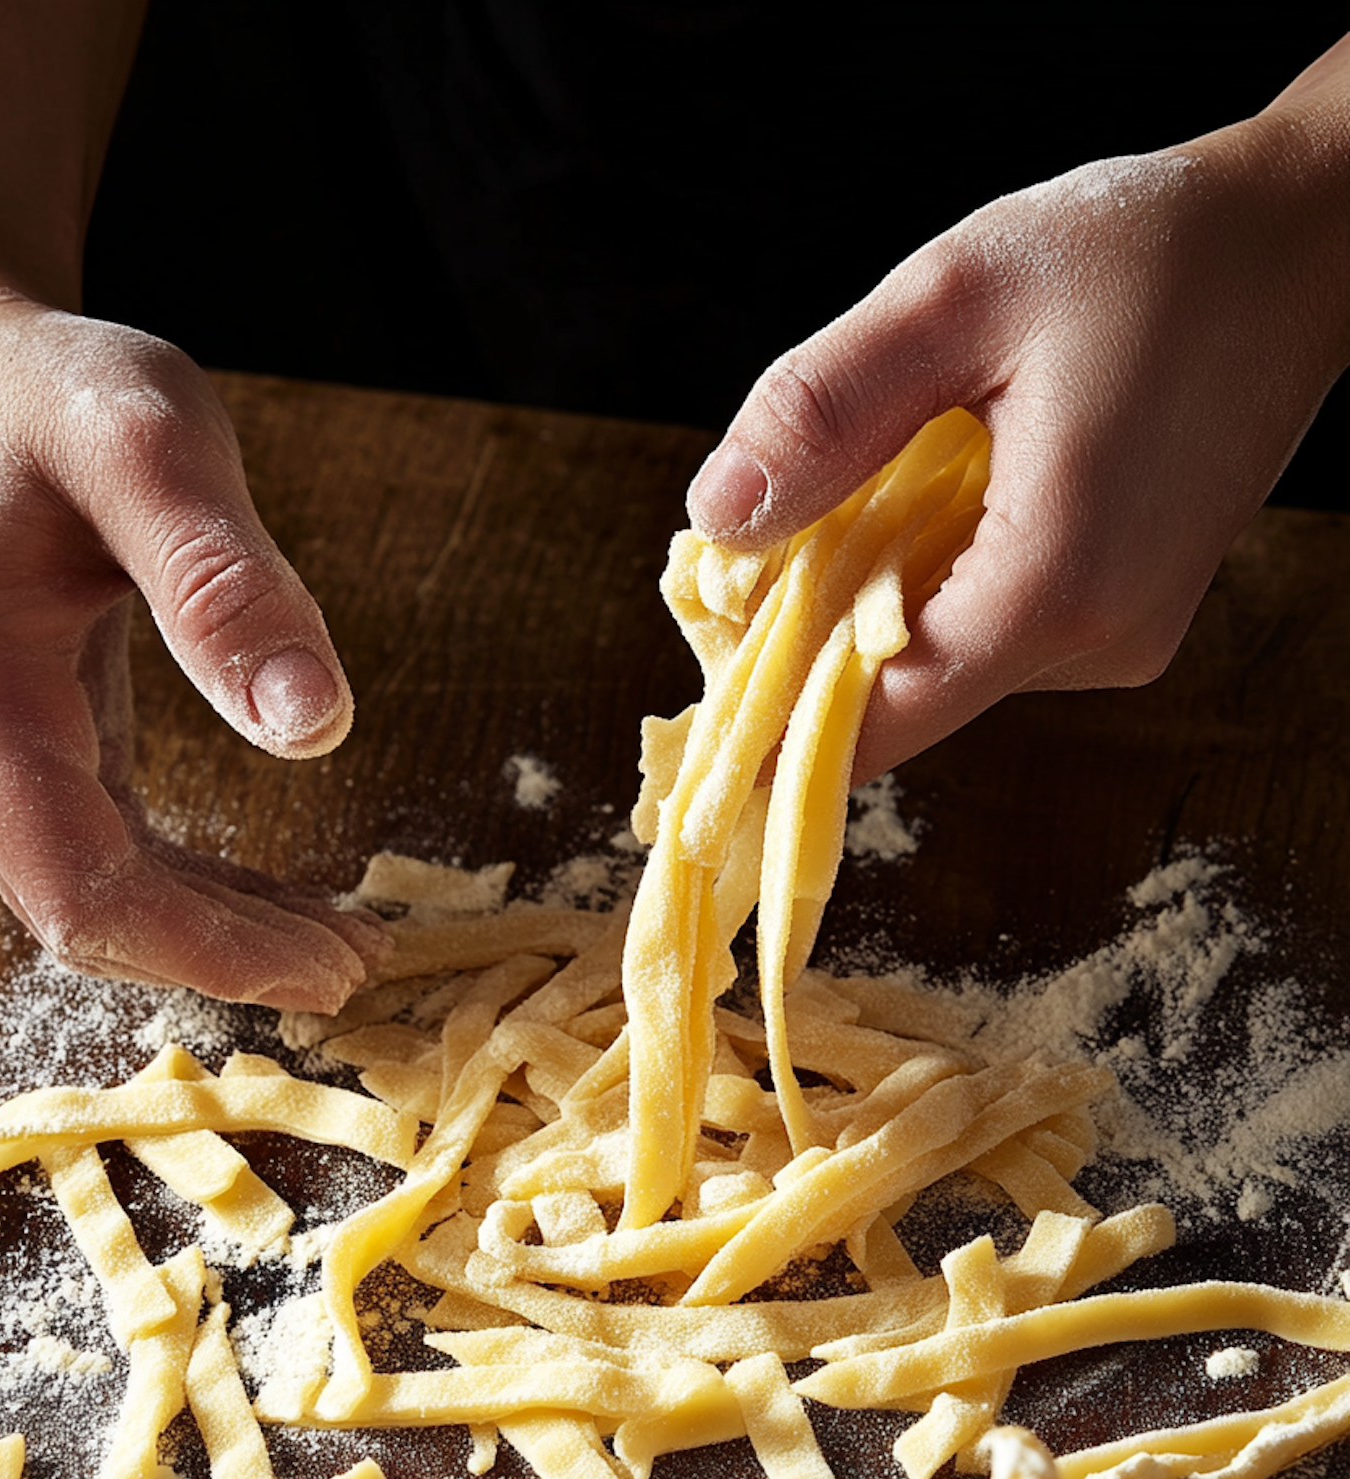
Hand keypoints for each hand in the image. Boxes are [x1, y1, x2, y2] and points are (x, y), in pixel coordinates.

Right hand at [0, 278, 385, 1010]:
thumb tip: (316, 730)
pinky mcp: (1, 742)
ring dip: (216, 930)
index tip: (327, 969)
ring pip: (93, 891)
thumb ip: (225, 585)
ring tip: (341, 943)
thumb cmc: (40, 383)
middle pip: (87, 912)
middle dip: (226, 955)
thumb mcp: (148, 445)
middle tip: (360, 966)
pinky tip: (272, 899)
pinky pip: (97, 844)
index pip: (83, 888)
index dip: (210, 951)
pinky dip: (188, 884)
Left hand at [687, 50, 1349, 783]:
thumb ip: (824, 411)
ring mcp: (1119, 641)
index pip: (873, 727)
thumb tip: (714, 517)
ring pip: (939, 667)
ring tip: (863, 487)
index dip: (769, 727)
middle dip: (807, 639)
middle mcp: (1096, 644)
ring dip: (872, 602)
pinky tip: (934, 494)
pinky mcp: (1125, 619)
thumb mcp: (955, 296)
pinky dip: (932, 585)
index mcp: (1053, 585)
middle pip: (897, 701)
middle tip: (751, 547)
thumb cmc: (1144, 252)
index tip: (694, 711)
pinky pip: (989, 633)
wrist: (1299, 246)